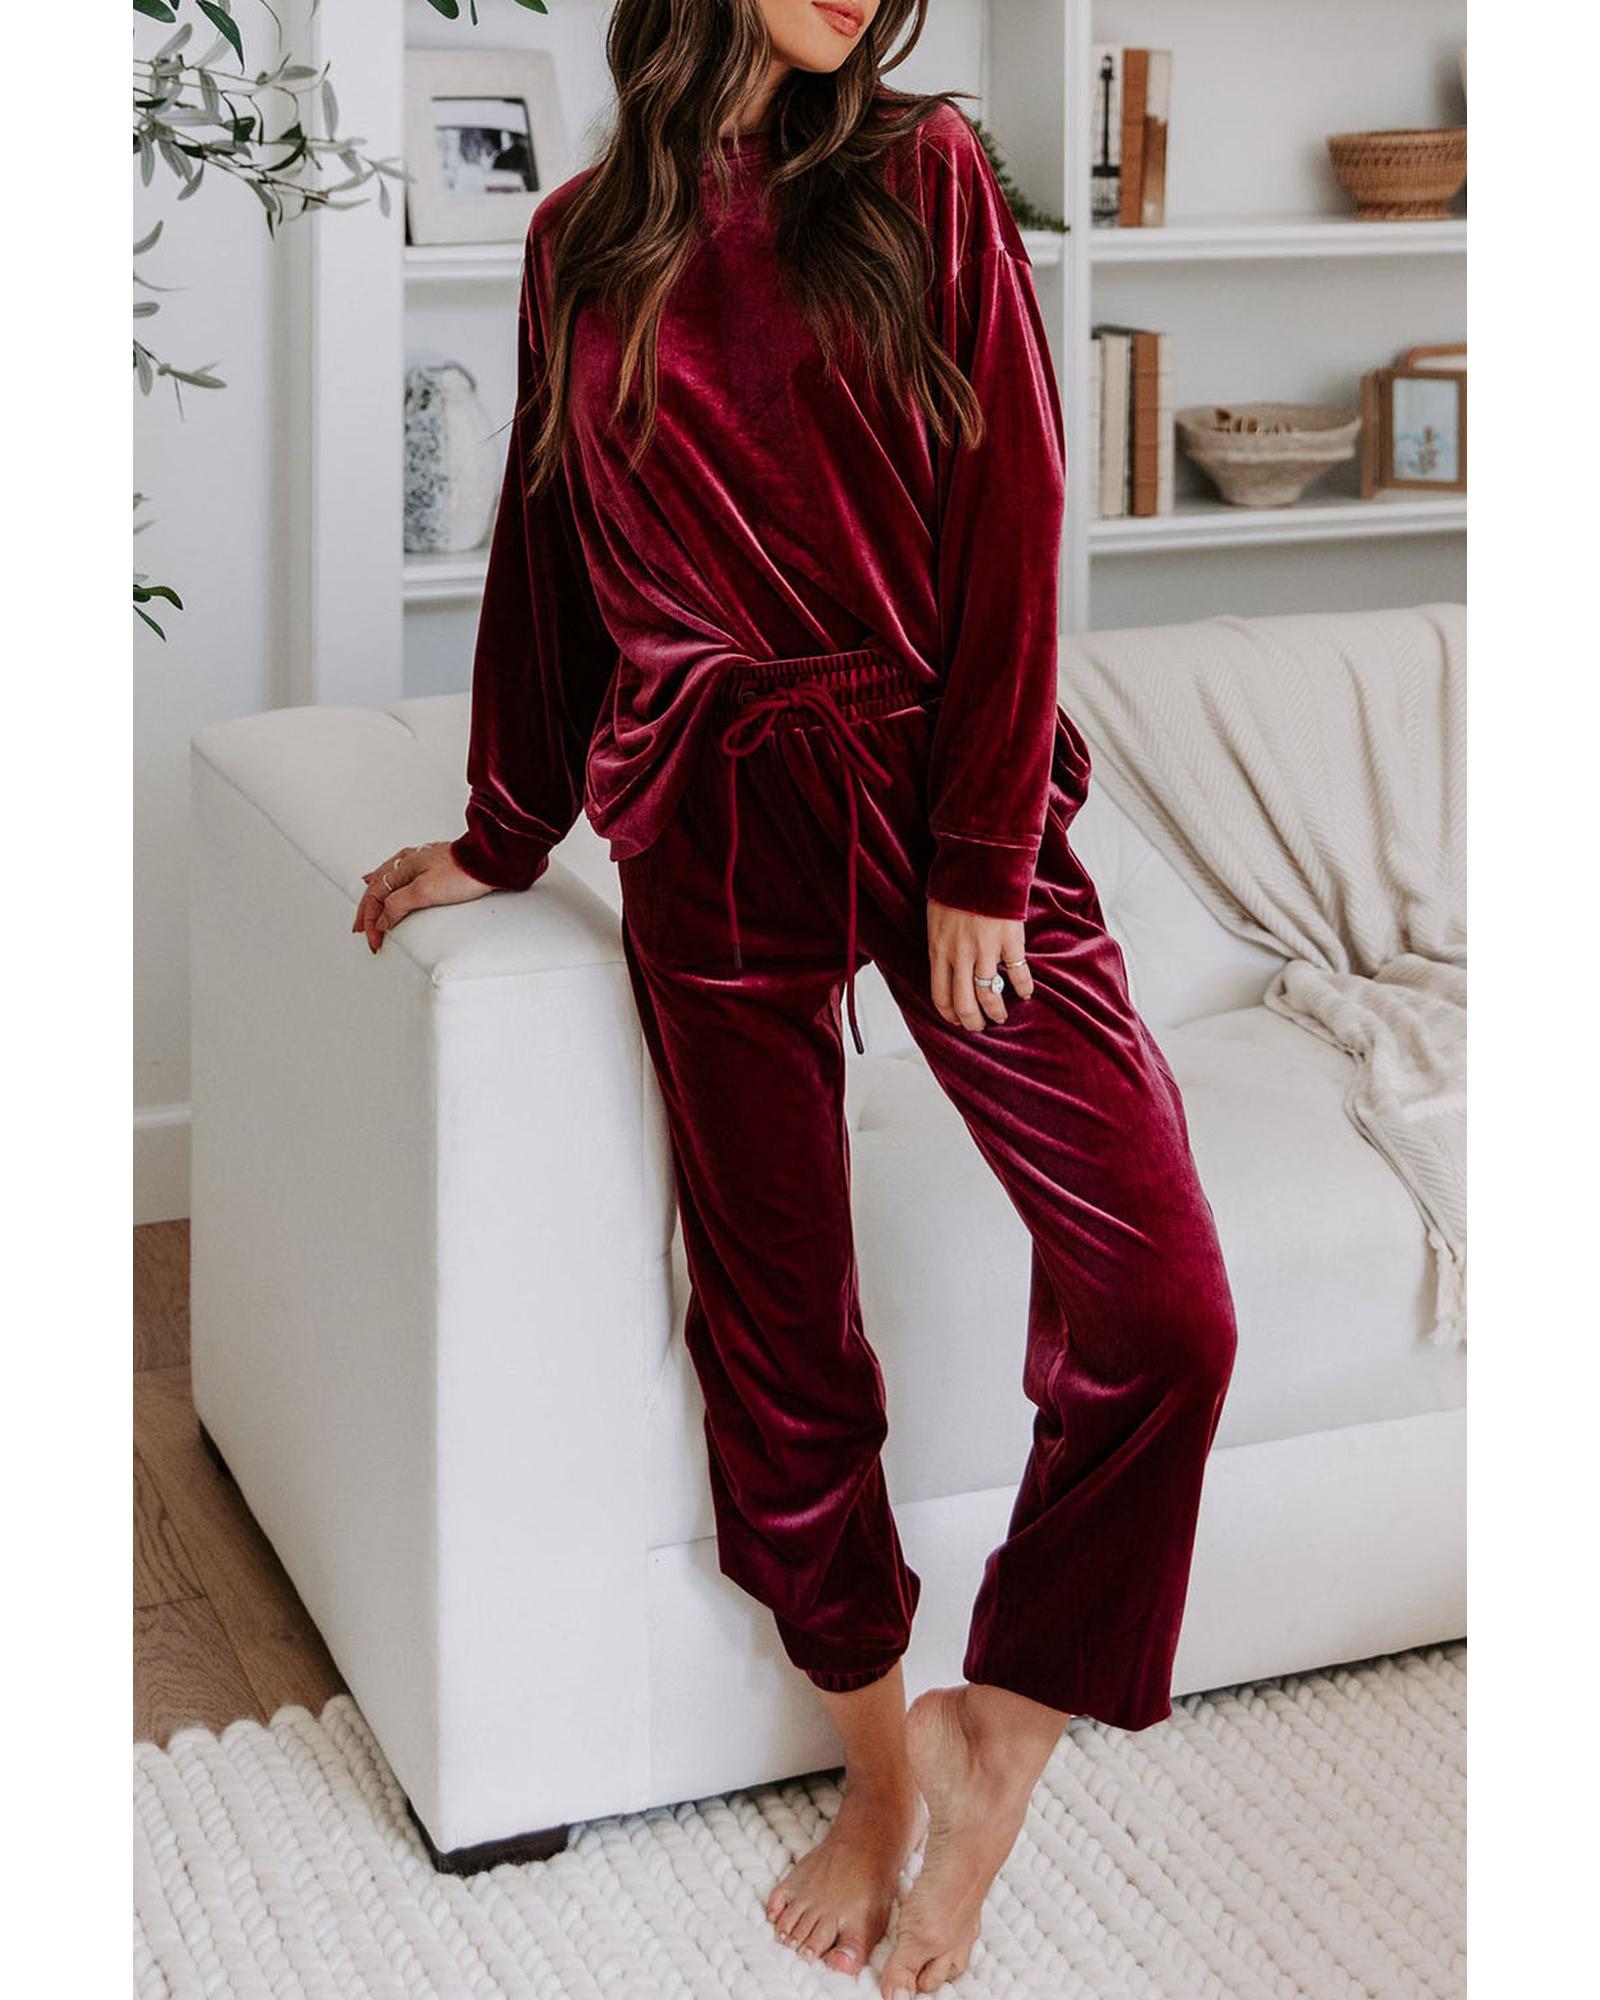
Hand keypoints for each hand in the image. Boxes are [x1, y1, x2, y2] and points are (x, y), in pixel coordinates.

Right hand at [351, 841, 493, 952]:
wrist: (493, 861)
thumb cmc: (463, 872)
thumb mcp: (425, 891)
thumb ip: (399, 905)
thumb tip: (381, 919)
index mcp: (401, 867)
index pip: (375, 897)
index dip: (370, 921)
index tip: (374, 942)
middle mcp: (407, 862)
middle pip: (377, 888)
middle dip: (367, 911)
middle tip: (361, 930)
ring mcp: (421, 863)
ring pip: (388, 881)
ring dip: (376, 898)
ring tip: (368, 910)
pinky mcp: (435, 867)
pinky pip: (403, 878)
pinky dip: (392, 887)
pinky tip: (394, 888)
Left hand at [927, 897, 1034, 1030]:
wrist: (978, 863)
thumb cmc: (955, 888)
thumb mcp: (935, 920)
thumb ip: (940, 946)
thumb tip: (944, 967)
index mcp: (938, 950)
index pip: (940, 995)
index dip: (950, 1015)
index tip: (957, 1021)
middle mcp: (959, 955)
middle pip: (964, 1003)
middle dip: (973, 1022)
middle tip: (980, 1026)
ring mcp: (984, 949)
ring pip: (989, 995)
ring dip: (996, 1011)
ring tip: (1001, 1016)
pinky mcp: (1008, 940)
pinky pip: (1017, 974)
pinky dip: (1023, 987)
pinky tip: (1025, 993)